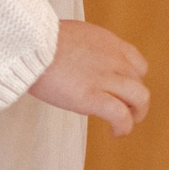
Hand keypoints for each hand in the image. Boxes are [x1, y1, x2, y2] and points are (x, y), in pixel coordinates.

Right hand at [27, 22, 149, 138]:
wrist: (27, 45)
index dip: (132, 80)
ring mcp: (105, 78)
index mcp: (107, 42)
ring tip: (123, 126)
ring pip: (140, 98)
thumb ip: (82, 50)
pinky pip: (121, 116)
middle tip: (122, 112)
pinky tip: (115, 133)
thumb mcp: (70, 36)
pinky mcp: (93, 97)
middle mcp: (113, 58)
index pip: (136, 63)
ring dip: (136, 115)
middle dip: (134, 101)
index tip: (119, 91)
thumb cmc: (36, 42)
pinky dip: (124, 127)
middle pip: (139, 83)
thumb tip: (76, 66)